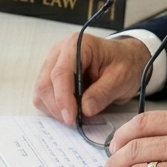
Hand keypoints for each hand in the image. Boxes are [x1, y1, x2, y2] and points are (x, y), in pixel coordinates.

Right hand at [32, 32, 151, 124]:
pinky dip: (53, 108)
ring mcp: (52, 63)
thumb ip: (103, 93)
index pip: (61, 73)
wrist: (126, 60)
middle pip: (45, 83)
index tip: (71, 118)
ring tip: (75, 116)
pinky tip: (70, 110)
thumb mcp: (122, 78)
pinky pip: (42, 96)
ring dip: (54, 109)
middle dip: (58, 107)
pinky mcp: (49, 76)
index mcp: (78, 45)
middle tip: (75, 122)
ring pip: (41, 92)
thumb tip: (84, 110)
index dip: (63, 98)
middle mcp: (59, 52)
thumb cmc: (125, 64)